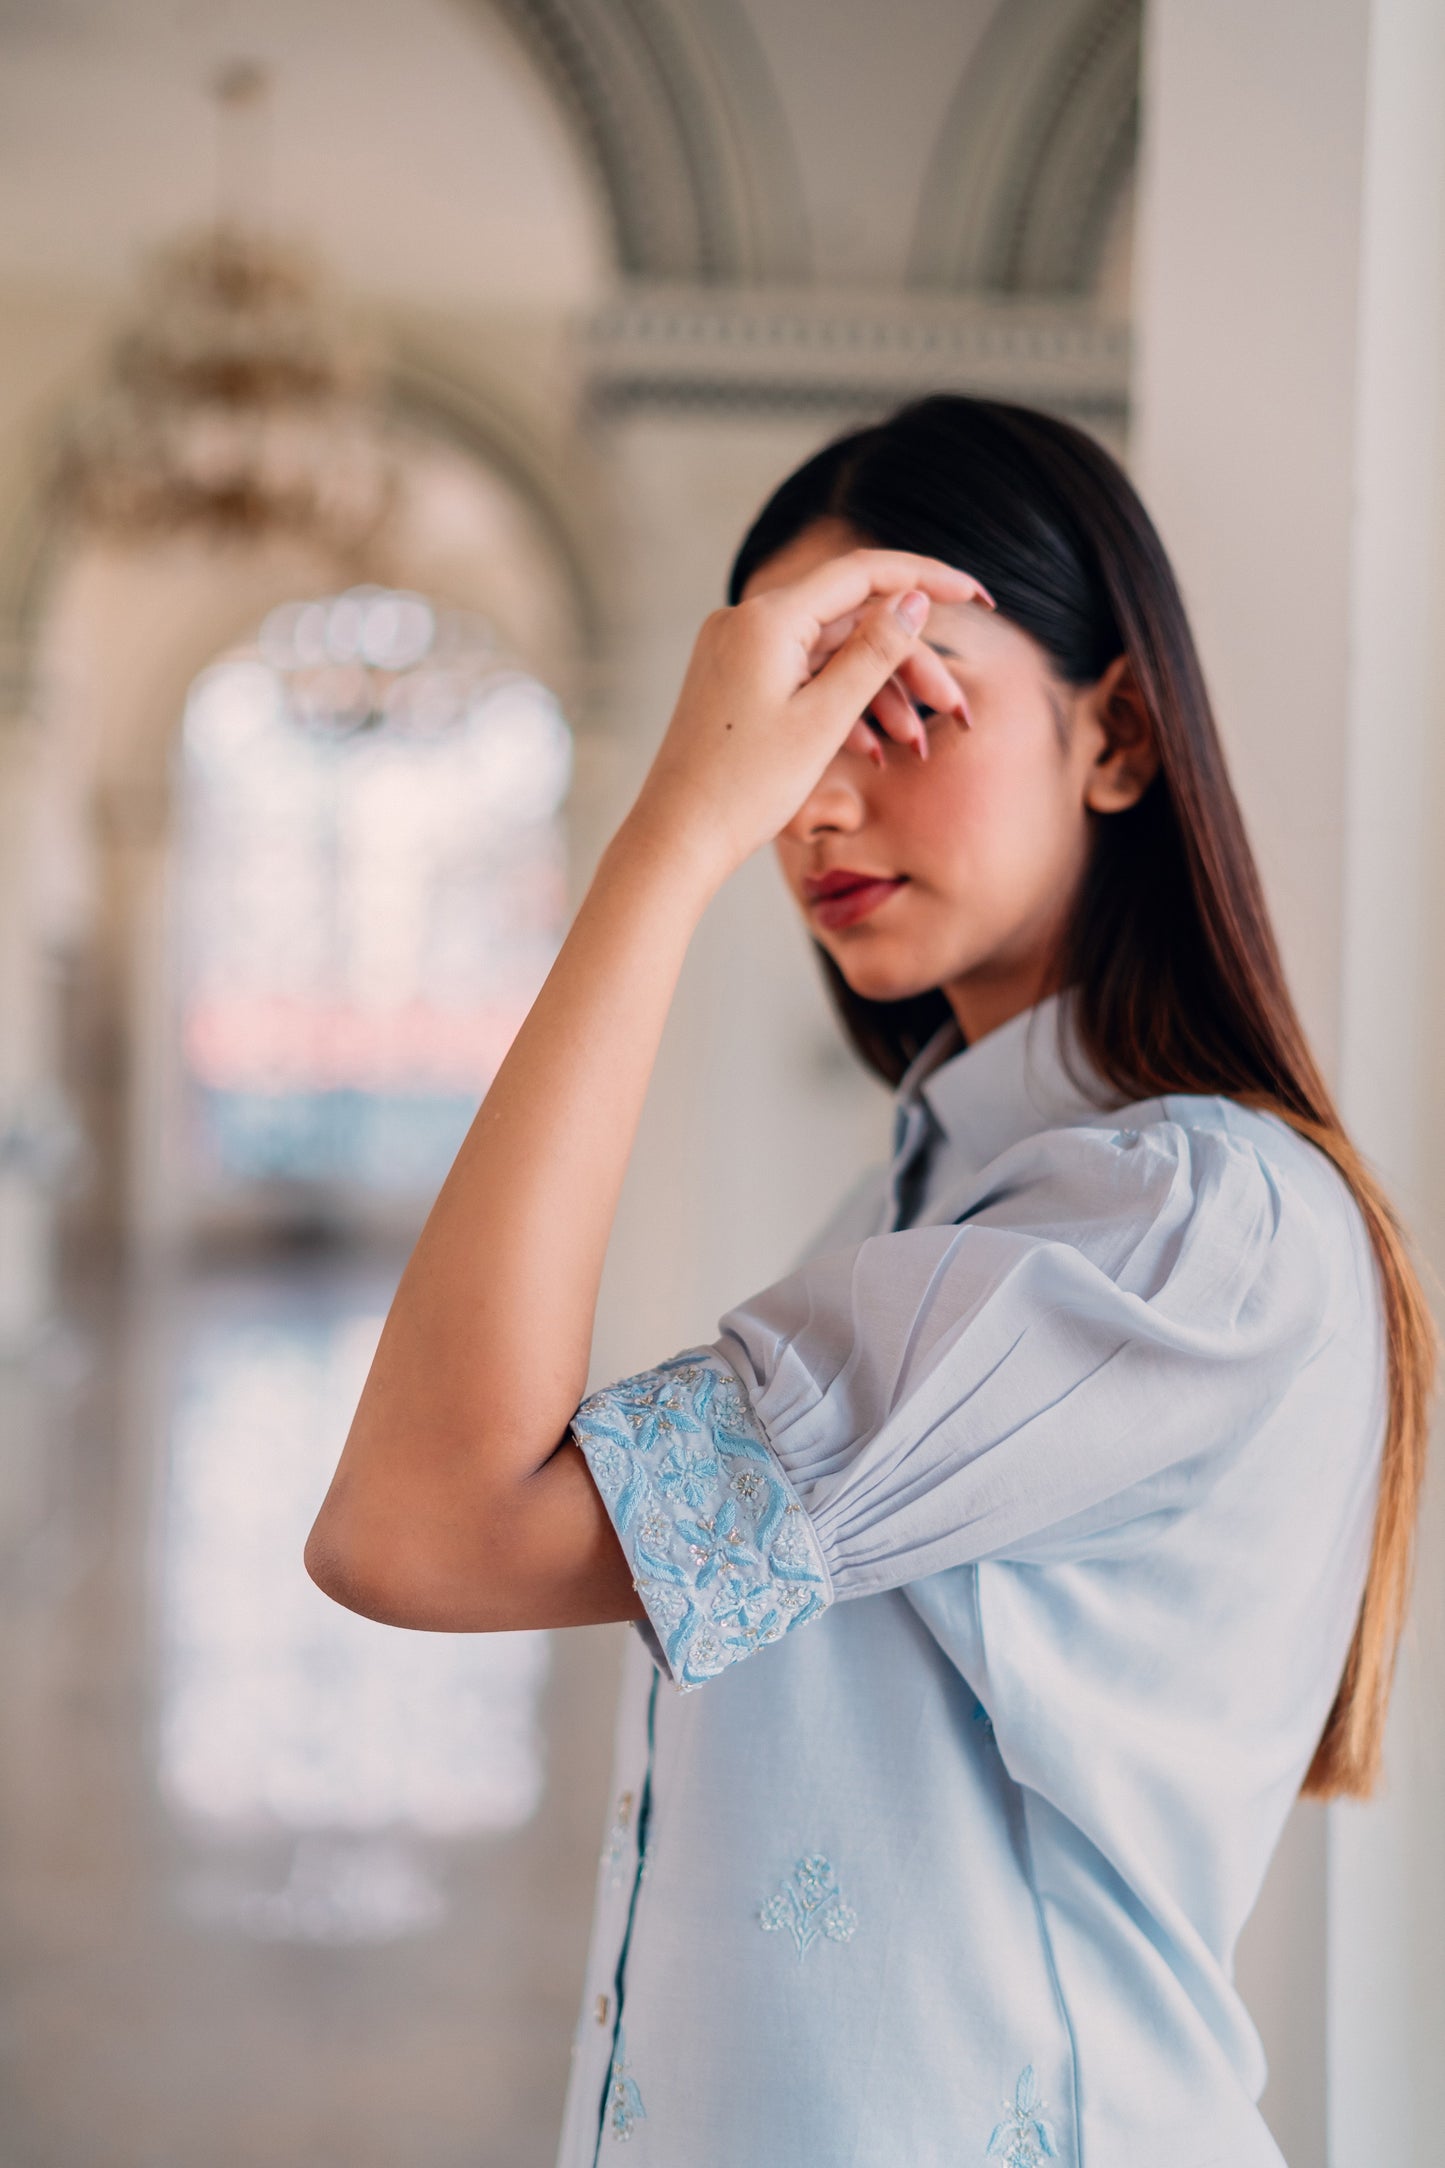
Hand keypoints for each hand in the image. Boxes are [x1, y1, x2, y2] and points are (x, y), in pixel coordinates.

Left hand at [628, 548, 993, 883]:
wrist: (677, 838)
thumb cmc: (744, 786)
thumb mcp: (824, 720)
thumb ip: (873, 654)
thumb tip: (912, 599)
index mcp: (767, 619)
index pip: (863, 574)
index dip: (926, 579)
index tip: (976, 597)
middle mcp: (747, 622)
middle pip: (851, 622)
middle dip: (907, 664)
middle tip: (954, 709)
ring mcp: (738, 652)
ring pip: (830, 656)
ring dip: (878, 694)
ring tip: (915, 746)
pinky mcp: (736, 682)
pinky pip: (801, 679)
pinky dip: (839, 706)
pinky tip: (871, 750)